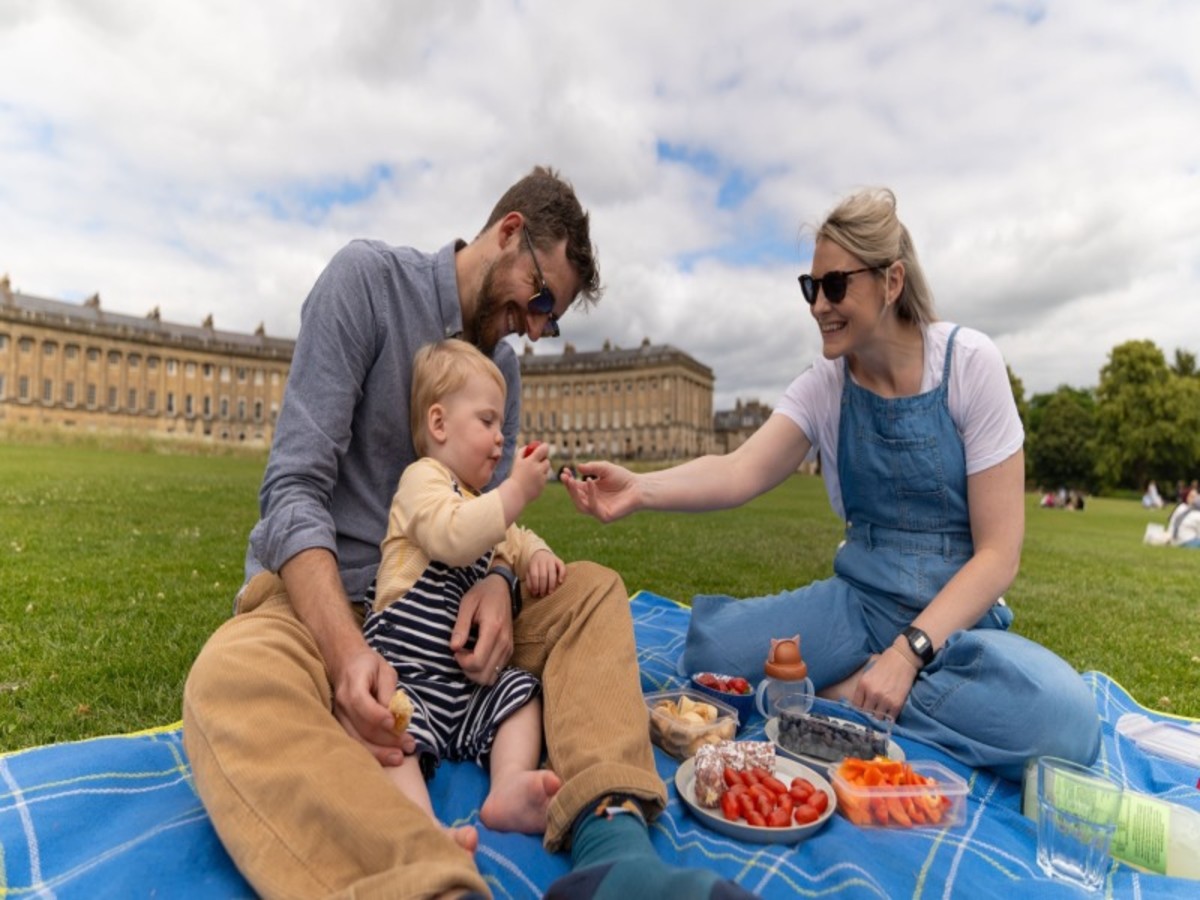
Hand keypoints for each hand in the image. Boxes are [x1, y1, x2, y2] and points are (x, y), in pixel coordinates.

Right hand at [328, 642, 415, 766]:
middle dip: (387, 740)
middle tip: (409, 746)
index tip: (394, 723)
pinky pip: (354, 743)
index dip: (377, 715)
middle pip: (361, 727)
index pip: (361, 702)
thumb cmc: (368, 665)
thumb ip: (389, 691)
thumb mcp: (384, 670)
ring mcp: (339, 717)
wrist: (344, 663)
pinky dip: (370, 753)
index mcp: (353, 683)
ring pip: (356, 740)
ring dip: (379, 752)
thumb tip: (395, 714)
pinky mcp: (340, 726)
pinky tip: (385, 758)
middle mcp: (342, 703)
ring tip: (399, 758)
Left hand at [449, 572, 512, 684]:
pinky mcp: (509, 650)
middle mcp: (504, 642)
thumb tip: (454, 648)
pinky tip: (476, 654)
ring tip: (468, 654)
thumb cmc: (482, 594)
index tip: (456, 649)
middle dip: (467, 669)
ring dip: (475, 671)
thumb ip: (460, 627)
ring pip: (491, 677)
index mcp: (493, 629)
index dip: (462, 661)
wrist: (502, 588)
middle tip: (460, 653)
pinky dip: (483, 669)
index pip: (477, 661)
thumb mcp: (466, 604)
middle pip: (484, 674)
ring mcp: (509, 648)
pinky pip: (496, 671)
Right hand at [511, 442, 549, 504]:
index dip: (544, 447)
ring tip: (532, 474)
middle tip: (537, 462)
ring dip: (542, 470)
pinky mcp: (543, 486)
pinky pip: (544, 480)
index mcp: (531, 461)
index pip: (543, 449)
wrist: (514, 493)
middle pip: (547, 461)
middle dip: (543, 461)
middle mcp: (538, 469)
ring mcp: (541, 478)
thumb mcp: (516, 462)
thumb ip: (522, 452)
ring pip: (546, 471)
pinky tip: (531, 482)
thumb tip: (529, 446)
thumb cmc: (514, 476)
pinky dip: (540, 479)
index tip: (543, 447)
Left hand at [524, 549, 565, 597]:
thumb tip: (533, 591)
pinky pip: (562, 567)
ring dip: (551, 584)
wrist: (542, 554)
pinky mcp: (559, 560)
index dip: (535, 586)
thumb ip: (529, 581)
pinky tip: (560, 582)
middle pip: (543, 575)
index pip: (534, 576)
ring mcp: (551, 560)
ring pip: (552, 572)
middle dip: (543, 587)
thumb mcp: (529, 572)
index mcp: (533, 563)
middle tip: (542, 595)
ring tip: (550, 592)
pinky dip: (562, 575)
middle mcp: (542, 560)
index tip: (535, 594)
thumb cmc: (535, 567)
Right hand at [562, 461, 638, 522]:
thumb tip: (578, 467)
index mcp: (590, 492)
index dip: (568, 480)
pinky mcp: (605, 517)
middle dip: (569, 487)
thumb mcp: (605, 468)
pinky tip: (590, 482)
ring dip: (575, 494)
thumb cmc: (623, 477)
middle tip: (565, 476)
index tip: (564, 470)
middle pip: (575, 498)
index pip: (575, 488)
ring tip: (572, 480)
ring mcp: (598, 511)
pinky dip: (590, 496)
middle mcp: (592, 502)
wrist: (639, 487)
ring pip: (580, 506)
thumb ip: (592, 467)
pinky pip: (593, 508)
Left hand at [851, 647, 917, 722]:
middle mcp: (872, 693)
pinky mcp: (897, 704)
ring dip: (879, 717)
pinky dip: (889, 718)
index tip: (862, 711)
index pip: (856, 705)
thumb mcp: (868, 673)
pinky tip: (889, 715)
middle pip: (866, 713)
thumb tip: (860, 703)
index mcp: (863, 684)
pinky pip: (890, 718)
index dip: (859, 710)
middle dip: (868, 715)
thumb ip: (863, 688)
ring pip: (877, 718)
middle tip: (872, 715)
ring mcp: (885, 700)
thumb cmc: (885, 663)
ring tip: (880, 715)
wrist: (903, 659)